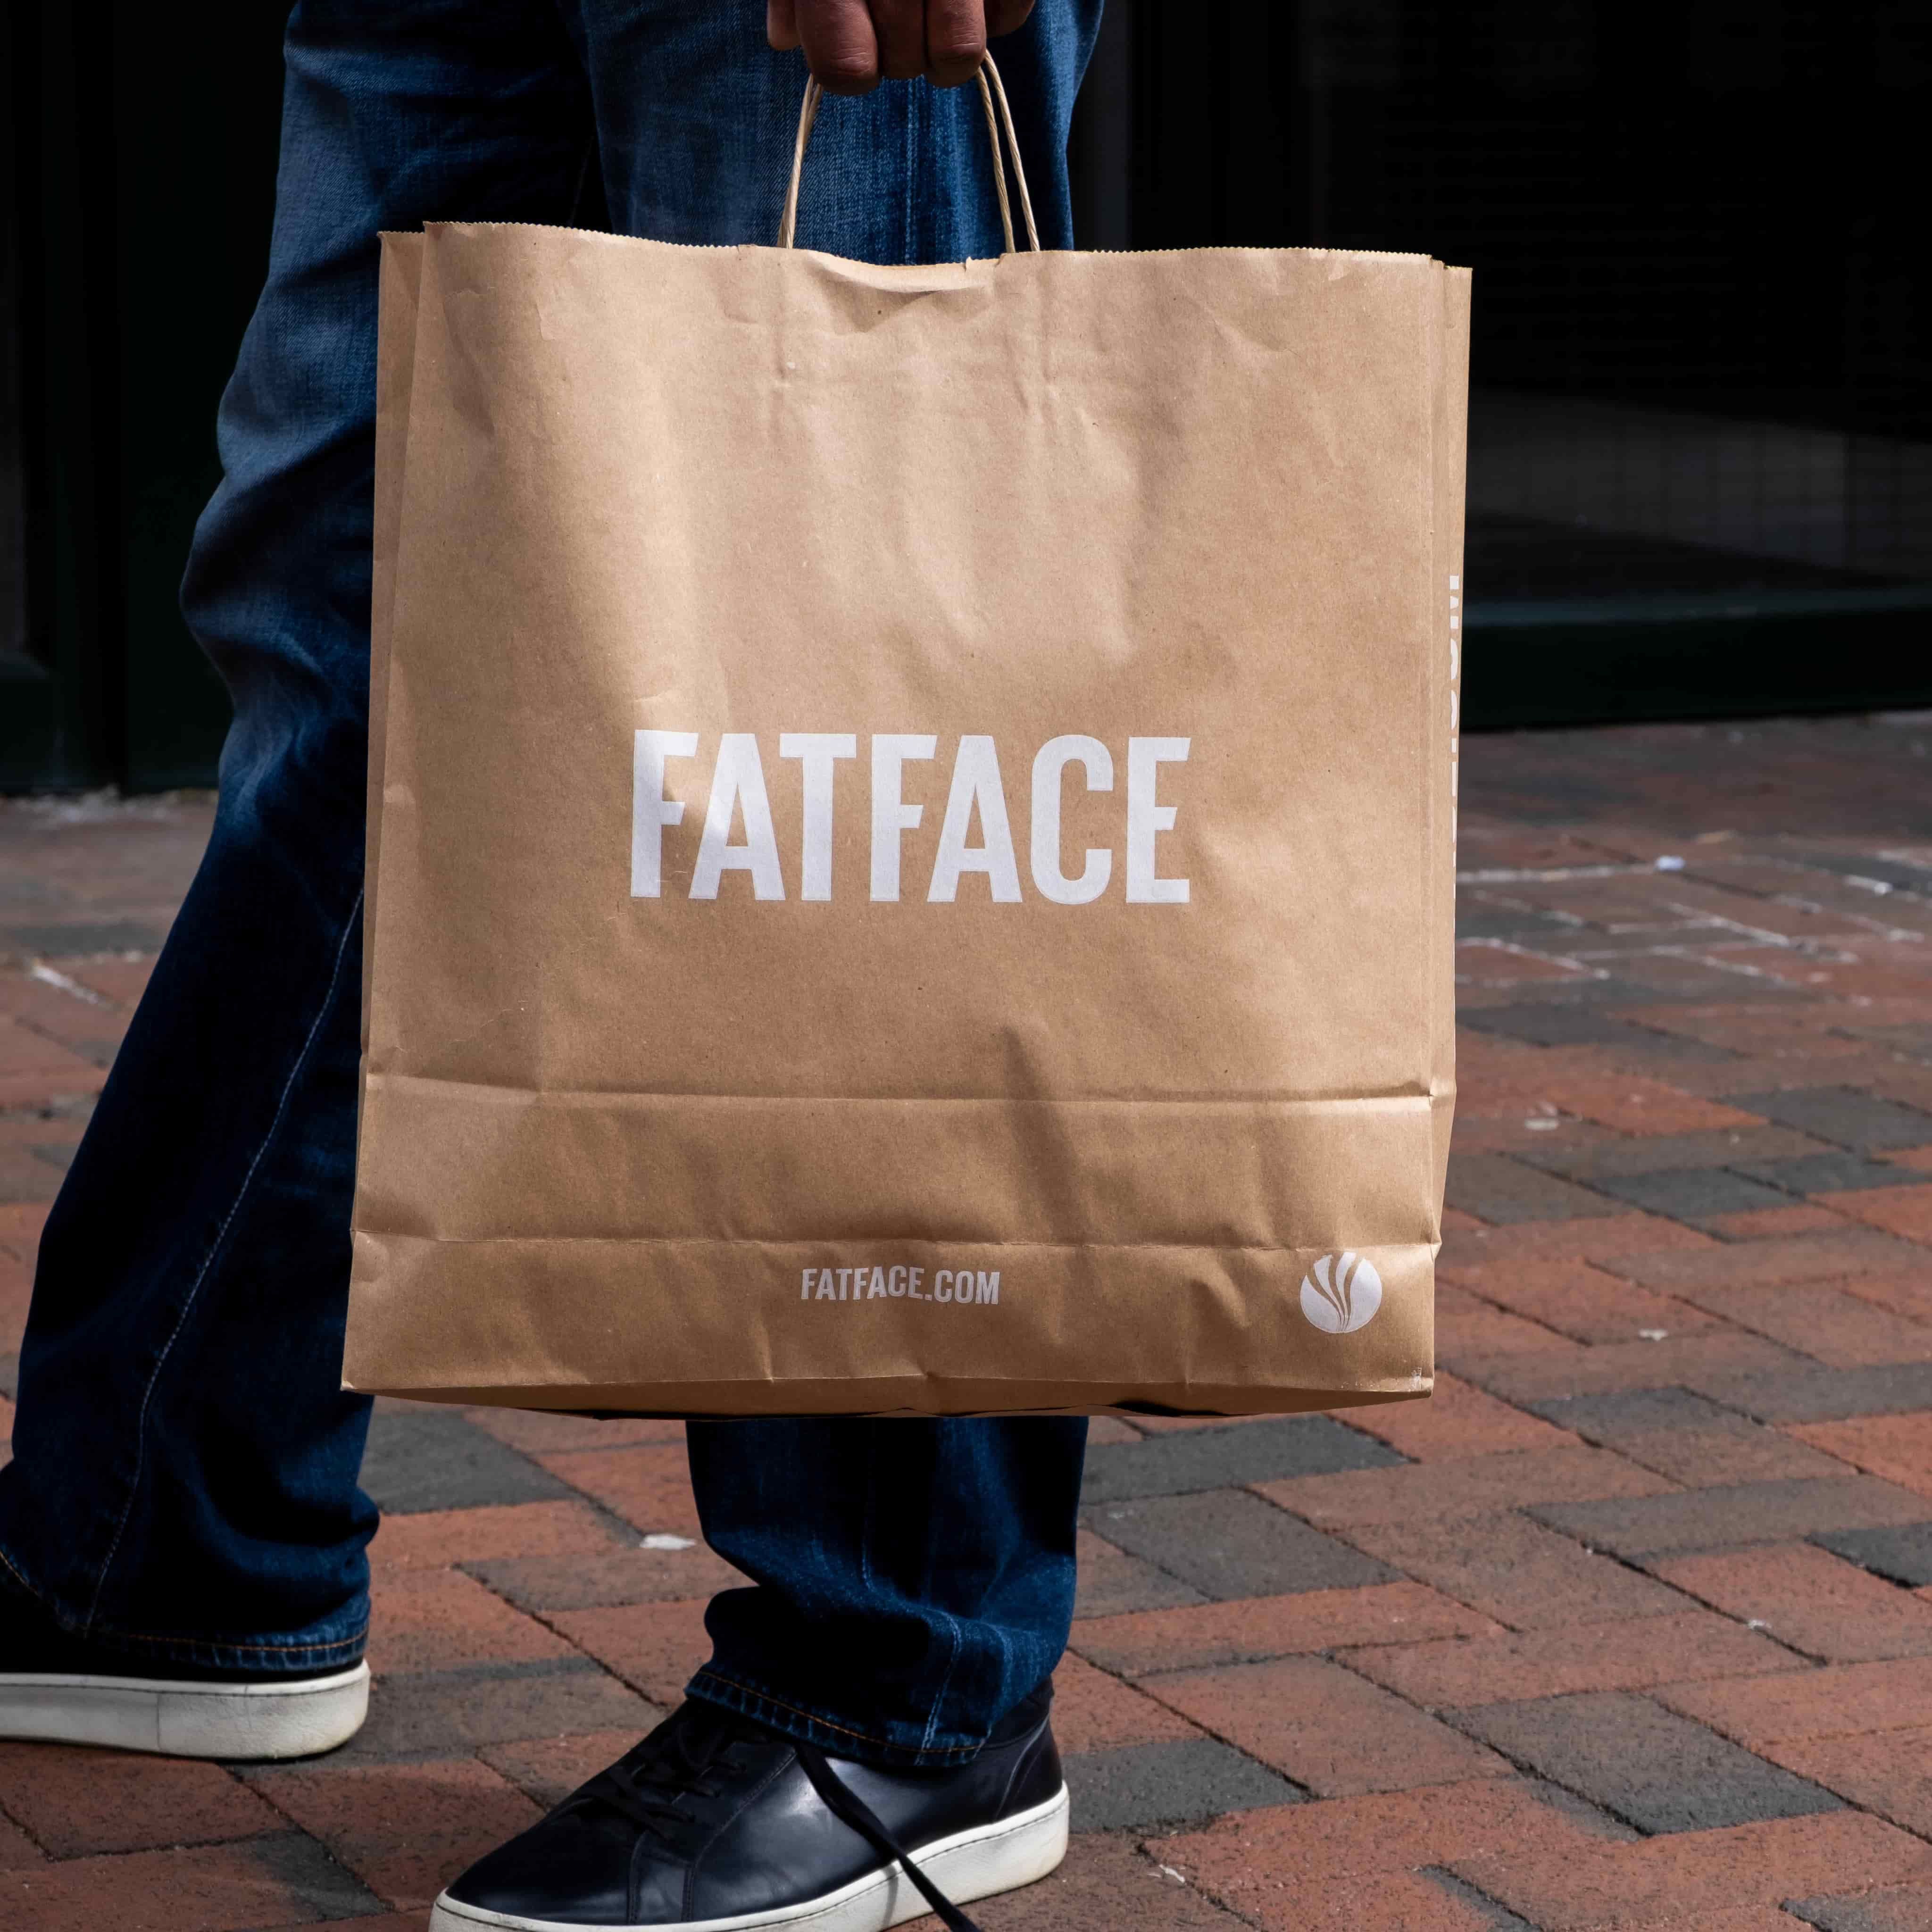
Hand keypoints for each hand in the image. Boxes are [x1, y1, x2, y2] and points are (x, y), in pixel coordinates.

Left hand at [767, 0, 1034, 93]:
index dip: (852, 70)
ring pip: (959, 54)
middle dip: (902, 52)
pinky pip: (1010, 16)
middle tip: (901, 17)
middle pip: (903, 65)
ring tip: (941, 11)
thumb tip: (786, 39)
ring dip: (949, 47)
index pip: (846, 69)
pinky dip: (995, 11)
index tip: (858, 49)